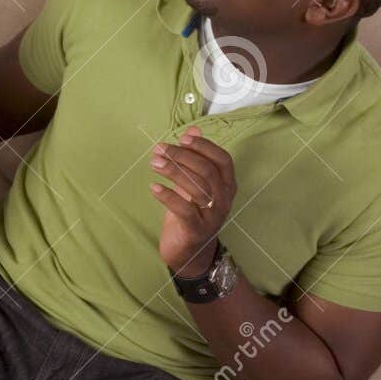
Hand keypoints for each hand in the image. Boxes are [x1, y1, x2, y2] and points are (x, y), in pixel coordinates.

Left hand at [150, 126, 236, 275]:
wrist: (188, 251)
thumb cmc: (190, 211)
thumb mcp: (192, 183)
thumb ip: (194, 157)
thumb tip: (193, 129)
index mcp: (227, 185)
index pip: (223, 160)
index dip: (205, 146)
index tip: (183, 137)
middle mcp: (224, 200)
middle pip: (207, 171)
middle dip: (182, 156)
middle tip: (159, 149)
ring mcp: (212, 217)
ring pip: (197, 188)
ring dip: (173, 171)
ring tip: (153, 162)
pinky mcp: (197, 231)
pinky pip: (184, 210)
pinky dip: (168, 197)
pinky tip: (153, 187)